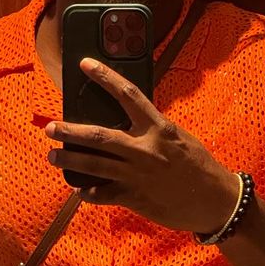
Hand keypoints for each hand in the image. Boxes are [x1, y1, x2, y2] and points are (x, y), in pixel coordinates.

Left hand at [45, 58, 240, 232]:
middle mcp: (145, 149)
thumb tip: (126, 120)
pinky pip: (103, 194)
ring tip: (52, 155)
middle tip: (49, 127)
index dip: (105, 77)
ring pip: (94, 165)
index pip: (128, 94)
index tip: (85, 64)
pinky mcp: (135, 198)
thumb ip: (152, 129)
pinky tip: (78, 190)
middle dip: (70, 130)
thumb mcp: (178, 138)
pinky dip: (87, 192)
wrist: (216, 201)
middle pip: (99, 135)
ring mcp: (137, 175)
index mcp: (158, 128)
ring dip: (70, 159)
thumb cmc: (199, 165)